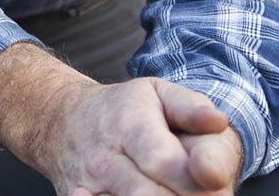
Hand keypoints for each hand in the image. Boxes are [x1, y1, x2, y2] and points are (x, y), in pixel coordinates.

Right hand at [0, 43, 239, 195]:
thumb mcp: (157, 93)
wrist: (60, 120)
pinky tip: (142, 195)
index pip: (163, 161)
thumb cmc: (122, 110)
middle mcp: (104, 160)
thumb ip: (191, 108)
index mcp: (129, 125)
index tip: (216, 186)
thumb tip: (218, 122)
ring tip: (174, 191)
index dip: (195, 181)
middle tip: (206, 194)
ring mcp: (88, 187)